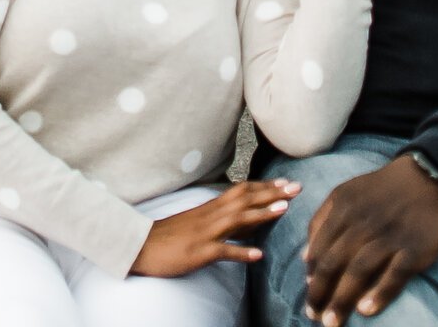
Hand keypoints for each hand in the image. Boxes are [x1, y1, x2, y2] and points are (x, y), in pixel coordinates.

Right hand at [132, 177, 302, 275]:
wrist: (140, 246)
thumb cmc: (169, 235)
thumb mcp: (196, 221)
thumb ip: (219, 217)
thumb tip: (241, 216)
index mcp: (210, 208)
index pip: (242, 191)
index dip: (265, 186)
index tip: (286, 182)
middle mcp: (210, 216)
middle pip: (245, 199)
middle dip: (272, 193)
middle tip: (297, 187)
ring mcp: (205, 233)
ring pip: (236, 219)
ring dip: (261, 214)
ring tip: (283, 210)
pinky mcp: (199, 252)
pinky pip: (222, 252)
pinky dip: (241, 252)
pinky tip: (258, 256)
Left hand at [301, 154, 437, 322]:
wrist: (424, 177)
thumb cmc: (379, 191)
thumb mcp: (344, 194)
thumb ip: (321, 221)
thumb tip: (305, 258)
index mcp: (342, 208)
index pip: (320, 249)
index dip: (311, 277)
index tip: (308, 297)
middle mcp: (363, 222)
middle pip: (335, 262)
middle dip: (320, 293)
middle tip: (314, 316)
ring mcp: (390, 235)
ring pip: (359, 271)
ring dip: (342, 299)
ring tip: (333, 322)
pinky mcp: (414, 248)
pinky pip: (395, 274)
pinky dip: (380, 293)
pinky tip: (366, 310)